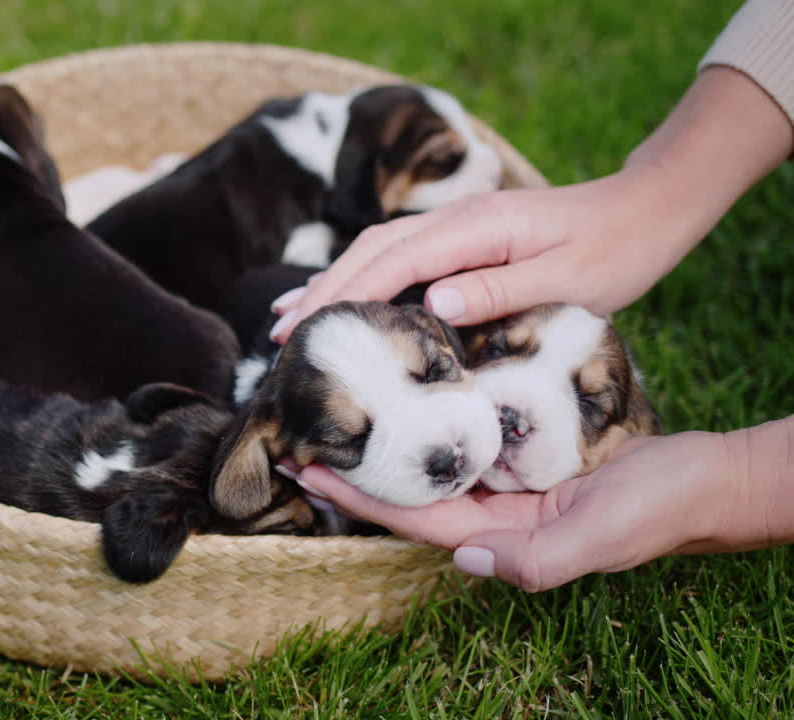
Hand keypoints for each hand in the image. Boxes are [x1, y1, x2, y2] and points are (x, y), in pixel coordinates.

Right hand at [270, 169, 693, 340]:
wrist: (643, 212)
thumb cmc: (614, 252)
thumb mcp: (567, 280)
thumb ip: (498, 290)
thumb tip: (432, 303)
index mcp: (474, 228)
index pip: (391, 263)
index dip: (344, 297)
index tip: (306, 332)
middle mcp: (454, 221)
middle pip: (369, 253)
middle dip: (322, 294)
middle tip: (281, 338)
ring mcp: (454, 227)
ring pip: (375, 251)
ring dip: (332, 285)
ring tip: (287, 319)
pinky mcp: (460, 239)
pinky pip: (396, 257)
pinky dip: (359, 277)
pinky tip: (338, 297)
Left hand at [298, 431, 756, 591]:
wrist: (706, 478)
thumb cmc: (659, 509)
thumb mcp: (601, 539)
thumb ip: (537, 561)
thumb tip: (465, 562)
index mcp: (500, 535)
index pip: (412, 514)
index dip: (357, 495)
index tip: (306, 467)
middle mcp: (492, 509)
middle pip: (408, 486)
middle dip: (356, 465)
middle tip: (300, 431)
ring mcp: (507, 479)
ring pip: (431, 458)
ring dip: (386, 438)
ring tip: (340, 407)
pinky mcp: (524, 450)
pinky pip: (466, 433)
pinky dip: (433, 415)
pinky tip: (408, 389)